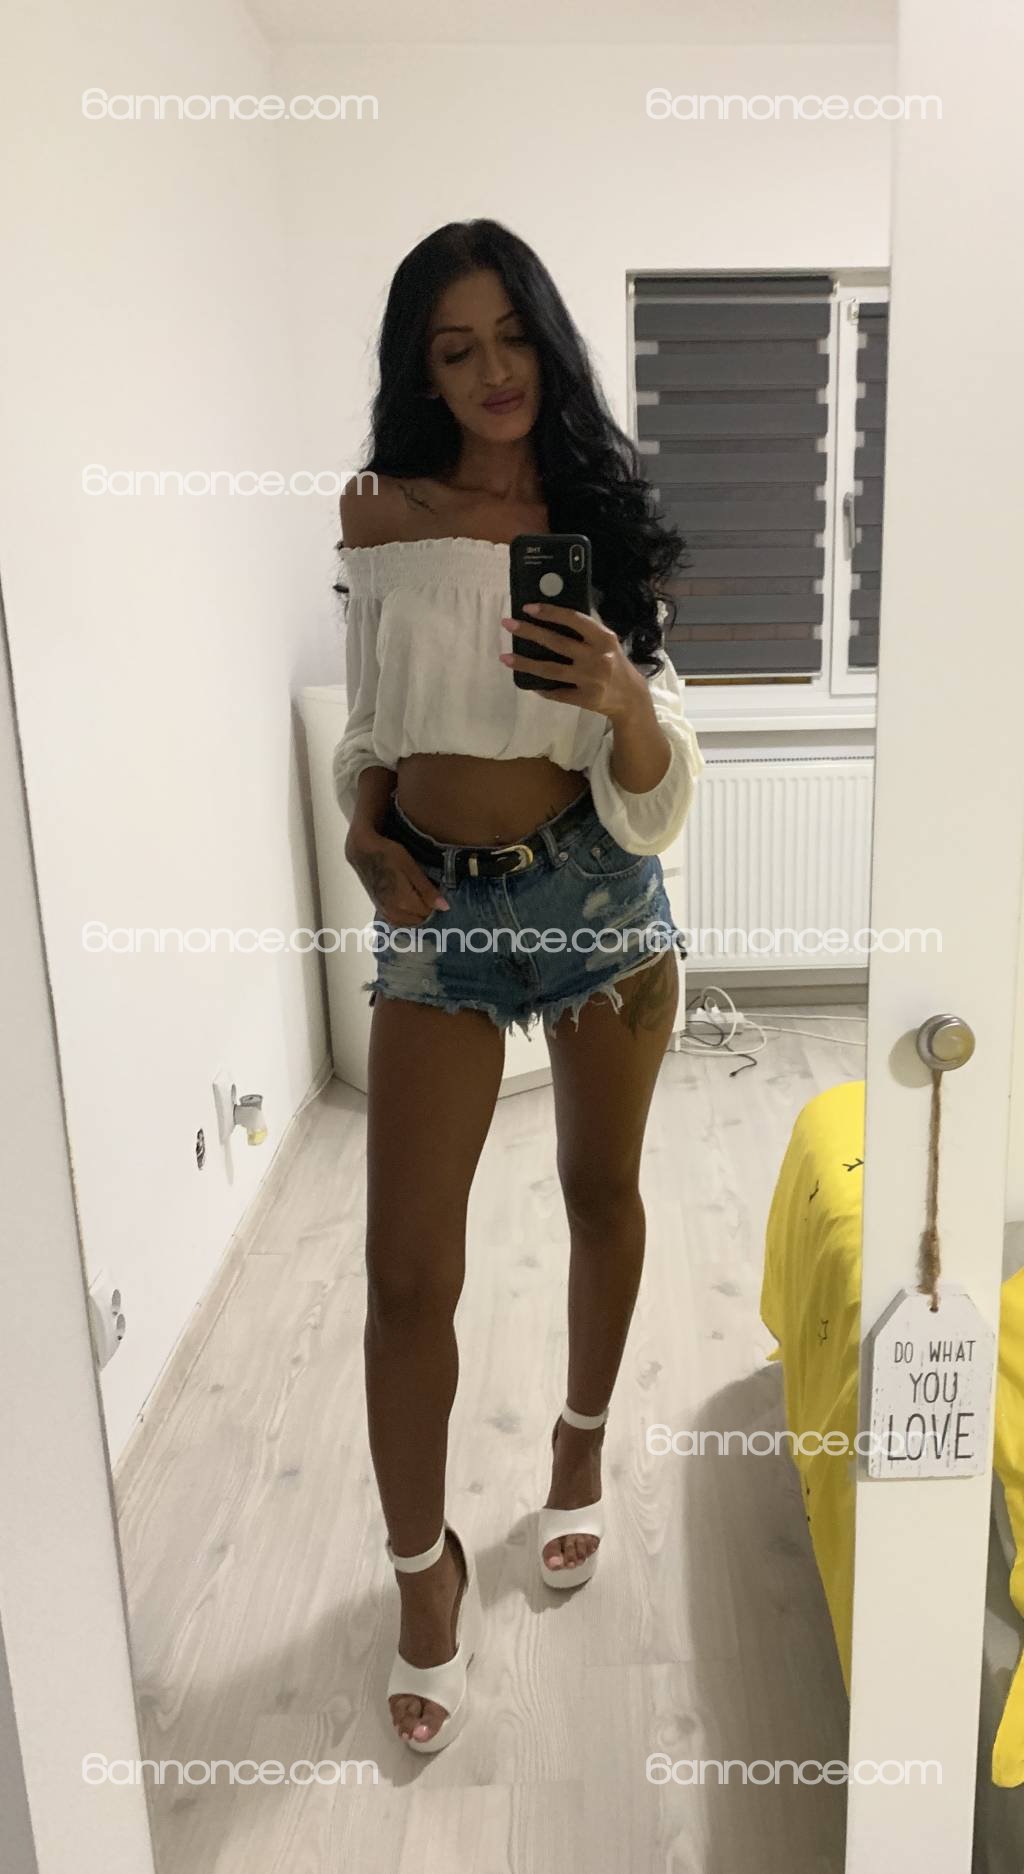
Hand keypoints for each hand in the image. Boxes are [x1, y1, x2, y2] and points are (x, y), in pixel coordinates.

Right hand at [344, 829, 448, 926]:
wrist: (362, 852)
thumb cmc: (389, 855)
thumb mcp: (411, 868)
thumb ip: (427, 889)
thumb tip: (445, 907)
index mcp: (404, 902)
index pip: (429, 912)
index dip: (435, 902)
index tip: (435, 890)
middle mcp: (394, 912)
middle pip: (419, 920)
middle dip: (426, 910)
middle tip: (428, 893)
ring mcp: (385, 913)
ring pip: (409, 923)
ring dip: (416, 915)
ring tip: (419, 898)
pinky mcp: (379, 910)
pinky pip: (398, 922)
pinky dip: (406, 917)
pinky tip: (408, 906)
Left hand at [498, 605, 646, 719]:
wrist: (631, 698)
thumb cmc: (616, 664)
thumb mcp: (608, 643)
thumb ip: (587, 632)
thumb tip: (554, 616)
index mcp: (603, 639)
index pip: (574, 620)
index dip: (550, 612)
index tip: (528, 608)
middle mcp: (596, 657)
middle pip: (556, 642)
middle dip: (529, 632)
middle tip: (508, 624)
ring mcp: (589, 679)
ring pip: (550, 670)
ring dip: (525, 663)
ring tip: (505, 657)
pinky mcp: (584, 699)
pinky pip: (556, 693)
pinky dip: (541, 688)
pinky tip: (528, 683)